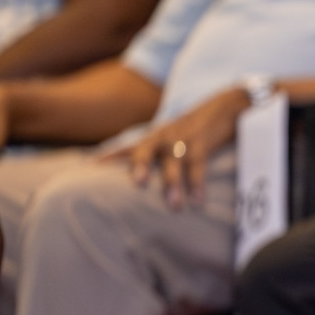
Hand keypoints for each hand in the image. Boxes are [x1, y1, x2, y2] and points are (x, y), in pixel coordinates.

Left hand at [105, 86, 246, 208]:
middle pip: (147, 150)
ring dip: (174, 184)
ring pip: (174, 162)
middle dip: (140, 166)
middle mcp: (164, 137)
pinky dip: (198, 185)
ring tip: (174, 207)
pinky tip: (198, 201)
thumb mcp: (169, 137)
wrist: (222, 107)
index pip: (127, 146)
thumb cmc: (192, 130)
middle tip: (137, 184)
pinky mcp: (203, 144)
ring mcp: (183, 140)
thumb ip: (155, 153)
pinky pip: (199, 167)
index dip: (110, 156)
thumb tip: (139, 178)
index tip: (91, 166)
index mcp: (154, 137)